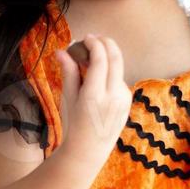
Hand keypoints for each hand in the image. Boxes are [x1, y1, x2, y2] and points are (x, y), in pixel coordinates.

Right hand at [53, 33, 130, 164]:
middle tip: (95, 38)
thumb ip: (69, 72)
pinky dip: (110, 72)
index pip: (100, 59)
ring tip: (91, 58)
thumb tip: (61, 51)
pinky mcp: (128, 101)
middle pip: (116, 58)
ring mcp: (123, 99)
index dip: (94, 44)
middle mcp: (112, 96)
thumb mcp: (68, 98)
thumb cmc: (73, 125)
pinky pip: (119, 79)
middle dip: (106, 43)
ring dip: (107, 58)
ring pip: (118, 68)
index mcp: (94, 95)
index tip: (86, 38)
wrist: (88, 151)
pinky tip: (98, 78)